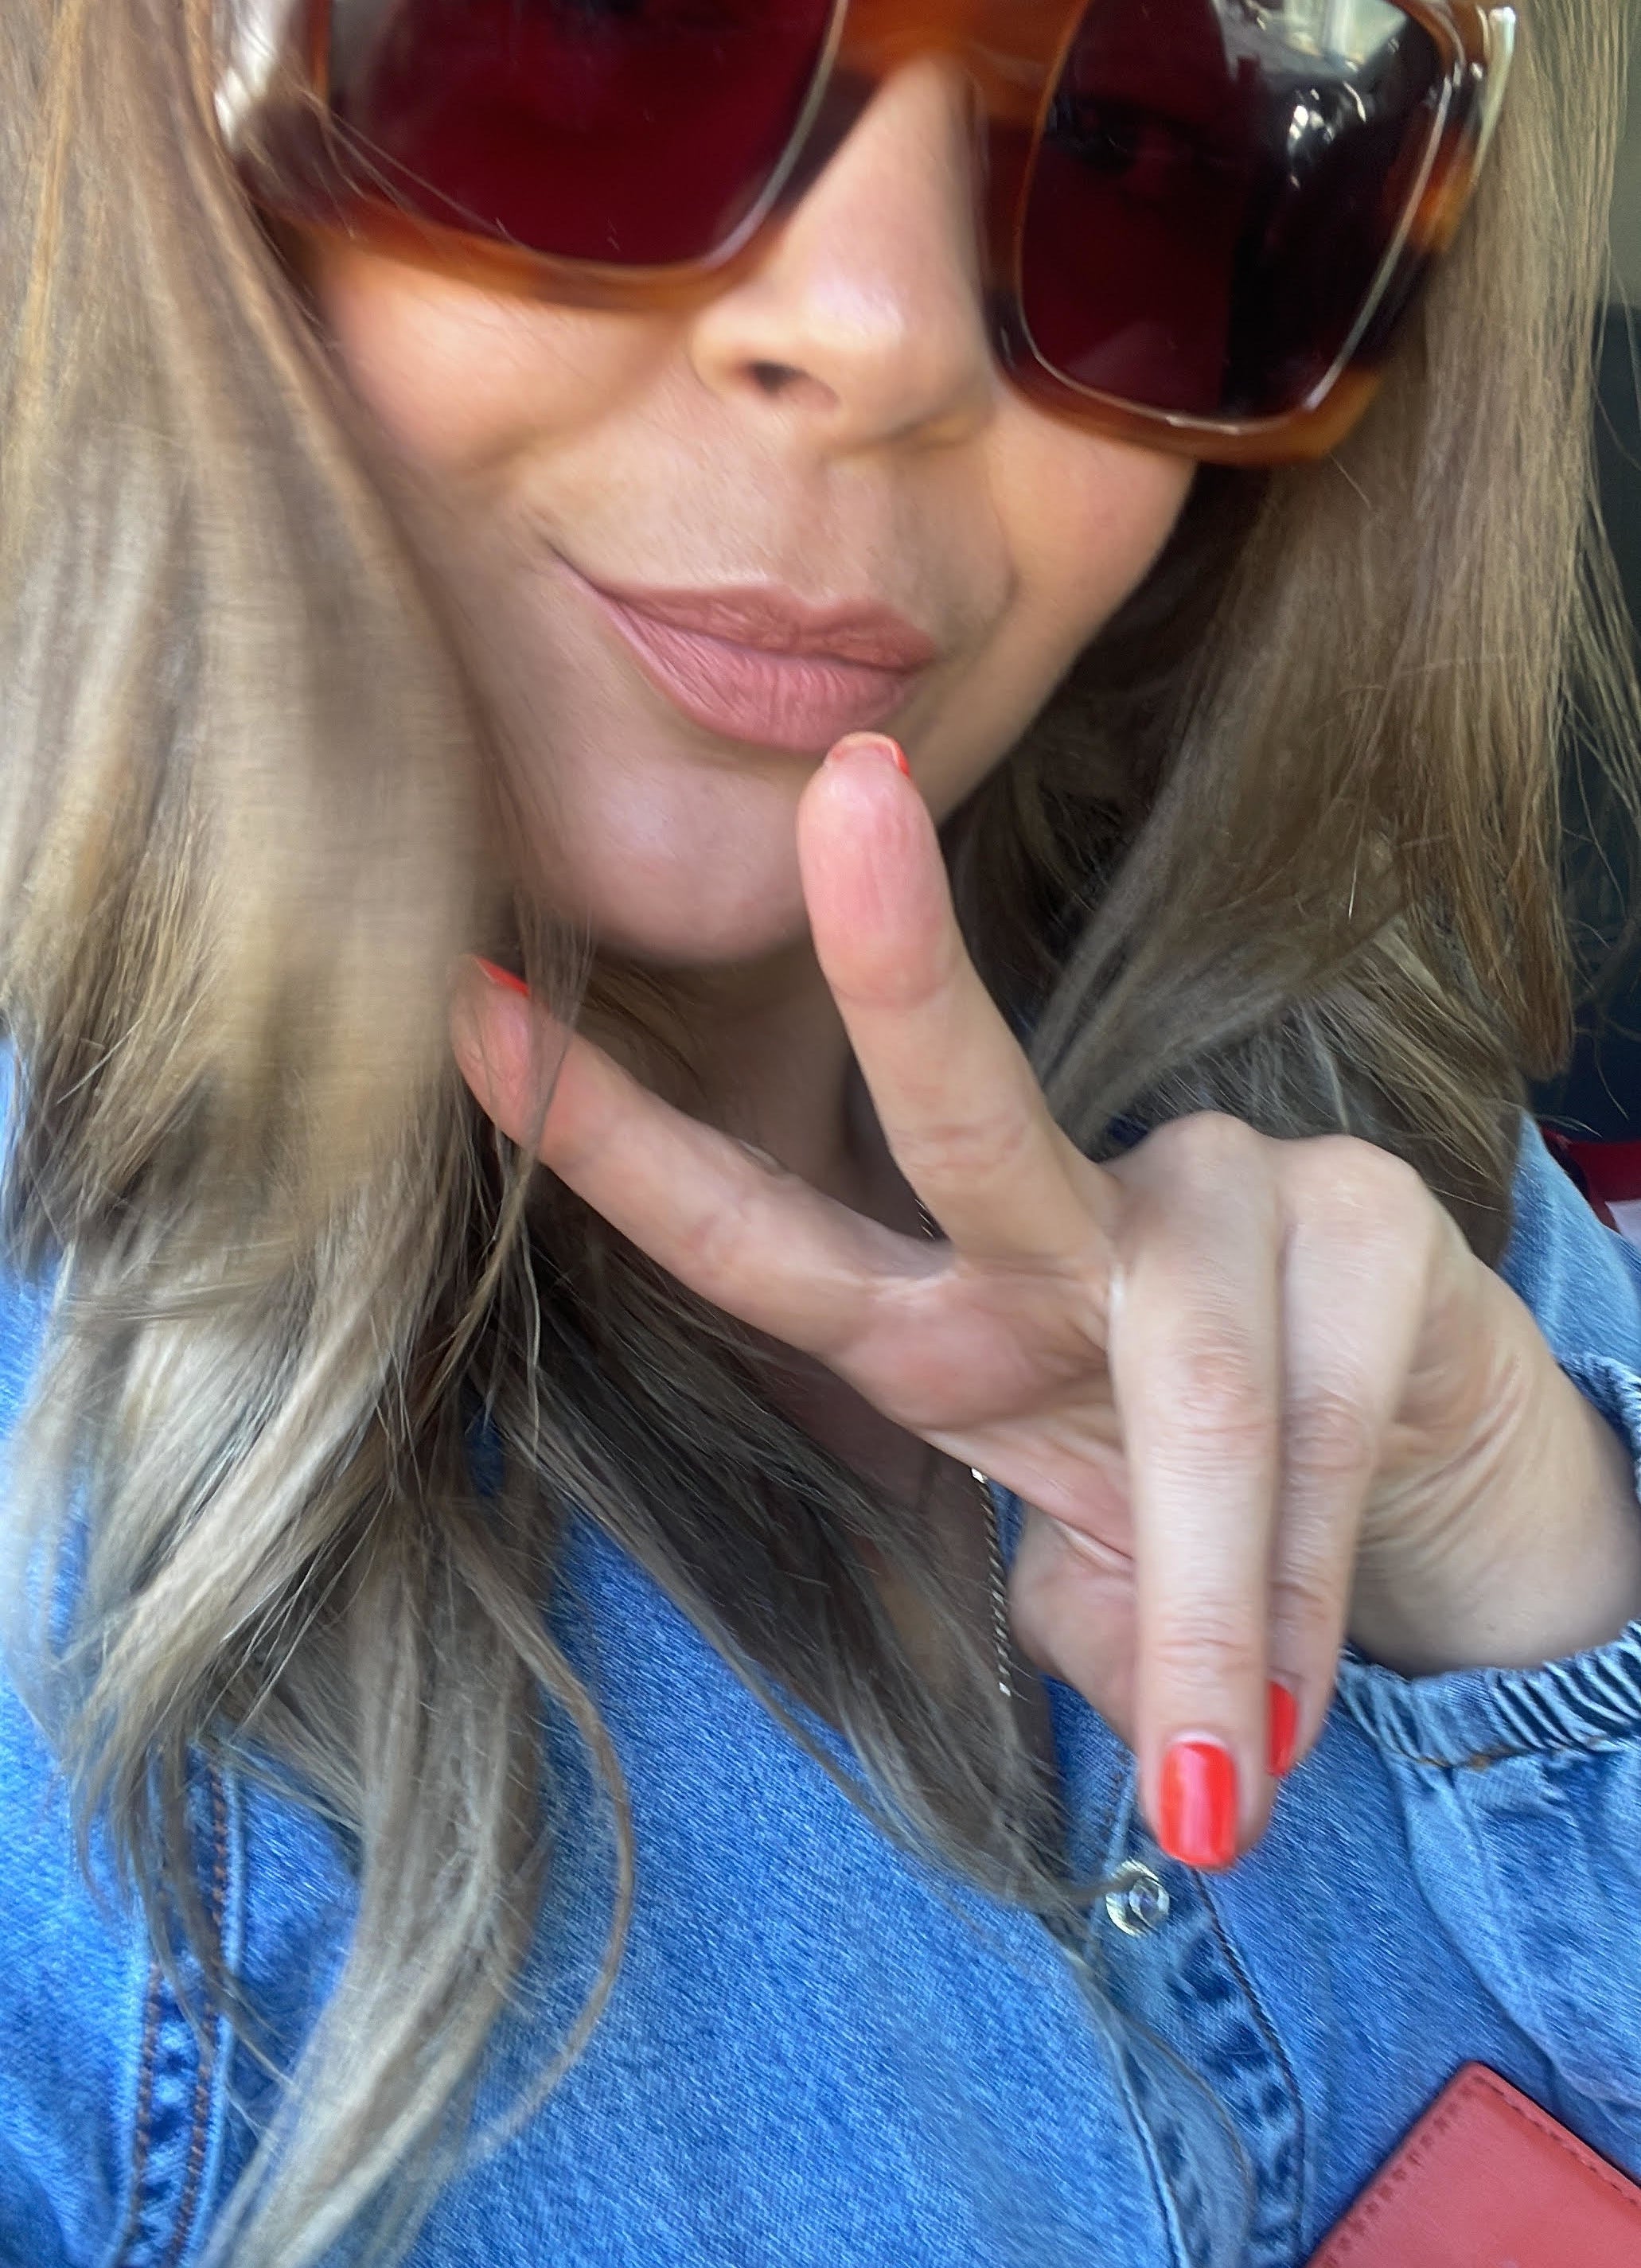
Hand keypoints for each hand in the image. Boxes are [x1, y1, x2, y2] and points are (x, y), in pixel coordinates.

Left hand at [451, 734, 1640, 1869]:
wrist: (1433, 1476)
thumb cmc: (1203, 1498)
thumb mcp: (1087, 1550)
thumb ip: (1059, 1596)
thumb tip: (1095, 1704)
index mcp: (946, 1310)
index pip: (761, 1229)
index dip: (618, 1142)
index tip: (472, 1012)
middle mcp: (1070, 1227)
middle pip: (969, 1109)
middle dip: (899, 967)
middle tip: (851, 800)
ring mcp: (1233, 1202)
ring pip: (1201, 1386)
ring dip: (1202, 1609)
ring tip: (1207, 1793)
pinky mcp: (1381, 1231)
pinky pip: (1326, 1440)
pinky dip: (1302, 1606)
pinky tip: (1286, 1717)